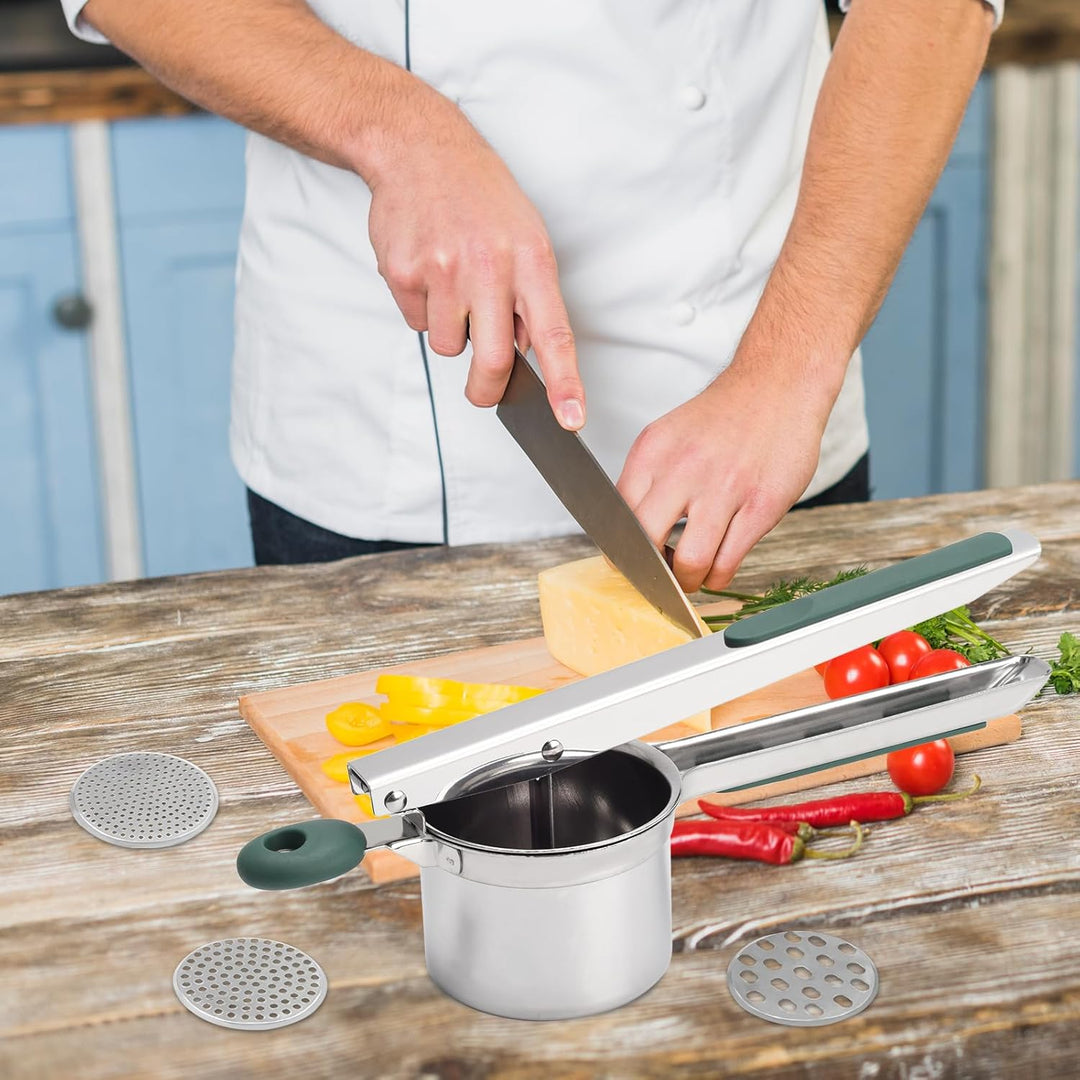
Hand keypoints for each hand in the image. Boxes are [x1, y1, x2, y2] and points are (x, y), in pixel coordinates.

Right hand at [363, 84, 584, 428]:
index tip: (572, 418)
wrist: (418, 149)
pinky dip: (422, 311)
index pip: (554, 334)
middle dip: (488, 389)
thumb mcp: (526, 235)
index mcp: (531, 259)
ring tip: (450, 285)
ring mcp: (444, 270)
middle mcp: (490, 266)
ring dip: (451, 333)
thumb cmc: (479, 196)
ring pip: (449, 346)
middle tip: (484, 393)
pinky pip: (416, 324)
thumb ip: (530, 296)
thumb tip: (527, 353)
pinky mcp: (404, 274)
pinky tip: (426, 272)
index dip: (564, 383)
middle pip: (493, 360)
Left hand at [617, 359, 832, 592]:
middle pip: (645, 541)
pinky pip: (729, 560)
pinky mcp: (761, 505)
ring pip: (690, 561)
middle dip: (648, 572)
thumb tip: (626, 529)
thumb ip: (648, 478)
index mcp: (653, 452)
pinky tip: (717, 569)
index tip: (628, 561)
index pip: (616, 513)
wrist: (778, 384)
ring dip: (686, 581)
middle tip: (657, 579)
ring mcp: (724, 488)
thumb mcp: (669, 436)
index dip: (620, 547)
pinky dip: (718, 576)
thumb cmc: (724, 417)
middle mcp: (684, 469)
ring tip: (690, 577)